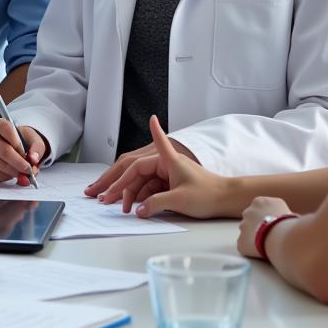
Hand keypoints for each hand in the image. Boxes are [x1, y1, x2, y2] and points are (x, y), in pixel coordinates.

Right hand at [0, 118, 46, 182]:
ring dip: (14, 173)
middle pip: (11, 154)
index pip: (15, 136)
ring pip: (6, 167)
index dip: (24, 150)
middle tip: (29, 172)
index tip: (29, 158)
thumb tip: (29, 161)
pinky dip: (4, 177)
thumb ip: (10, 142)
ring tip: (15, 173)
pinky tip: (1, 174)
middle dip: (23, 165)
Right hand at [96, 115, 230, 219]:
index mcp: (170, 160)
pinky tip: (133, 206)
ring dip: (128, 193)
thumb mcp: (179, 200)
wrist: (224, 201)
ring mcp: (167, 174)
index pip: (157, 143)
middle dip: (118, 182)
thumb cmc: (208, 194)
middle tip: (103, 193)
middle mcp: (166, 164)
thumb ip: (156, 204)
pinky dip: (140, 196)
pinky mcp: (168, 183)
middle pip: (136, 170)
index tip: (152, 118)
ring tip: (117, 205)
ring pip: (141, 181)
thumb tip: (139, 210)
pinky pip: (148, 188)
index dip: (154, 131)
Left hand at [238, 196, 292, 257]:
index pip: (260, 208)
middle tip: (269, 235)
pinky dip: (251, 249)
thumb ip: (279, 213)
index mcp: (260, 202)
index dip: (266, 217)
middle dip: (258, 226)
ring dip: (253, 237)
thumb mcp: (287, 212)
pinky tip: (262, 252)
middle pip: (251, 219)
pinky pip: (245, 245)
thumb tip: (282, 221)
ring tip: (267, 244)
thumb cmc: (289, 225)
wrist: (282, 237)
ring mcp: (243, 226)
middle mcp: (248, 211)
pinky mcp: (241, 242)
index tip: (273, 225)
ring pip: (246, 232)